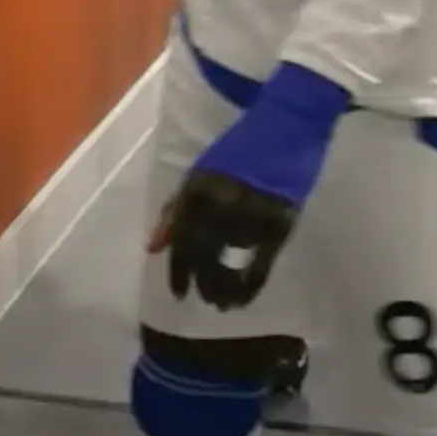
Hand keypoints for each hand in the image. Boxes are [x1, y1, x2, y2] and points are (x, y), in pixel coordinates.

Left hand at [150, 170, 300, 311]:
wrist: (283, 131)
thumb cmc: (236, 155)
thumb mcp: (198, 177)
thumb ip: (174, 212)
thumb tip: (152, 249)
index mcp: (198, 194)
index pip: (182, 242)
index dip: (178, 273)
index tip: (179, 294)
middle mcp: (221, 208)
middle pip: (205, 259)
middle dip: (204, 285)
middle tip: (205, 300)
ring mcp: (251, 218)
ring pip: (231, 267)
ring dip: (224, 291)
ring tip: (222, 304)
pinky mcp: (278, 226)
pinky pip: (260, 268)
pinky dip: (248, 288)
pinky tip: (241, 300)